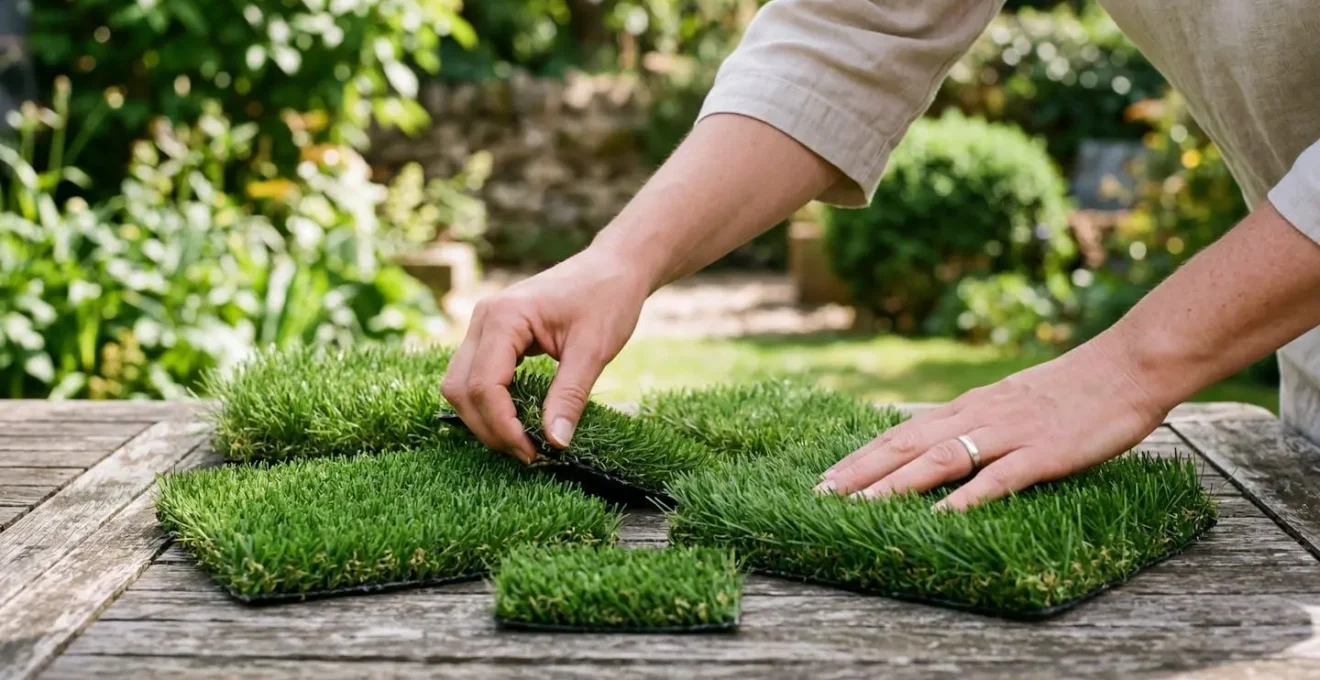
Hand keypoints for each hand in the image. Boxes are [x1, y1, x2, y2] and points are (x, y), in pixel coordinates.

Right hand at [440, 248, 648, 463]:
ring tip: (523, 440)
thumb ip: (570, 396)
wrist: (614, 267)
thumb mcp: (594, 351)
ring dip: (485, 418)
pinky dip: (490, 402)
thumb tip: (555, 442)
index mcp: (504, 317)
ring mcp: (484, 325)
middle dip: (489, 428)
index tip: (532, 452)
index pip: (483, 385)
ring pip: (460, 384)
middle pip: (460, 388)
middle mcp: (484, 318)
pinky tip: (519, 419)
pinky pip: (475, 375)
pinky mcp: (493, 334)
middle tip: (528, 453)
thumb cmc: (607, 298)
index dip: (502, 426)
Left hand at [815, 335, 1169, 509]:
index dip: (863, 457)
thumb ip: (978, 423)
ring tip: (859, 508)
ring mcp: (1008, 434)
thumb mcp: (1012, 402)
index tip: (828, 478)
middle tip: (822, 495)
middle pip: (906, 445)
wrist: (1127, 366)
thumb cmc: (1074, 390)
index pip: (902, 433)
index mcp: (969, 407)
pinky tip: (937, 516)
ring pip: (938, 460)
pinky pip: (996, 478)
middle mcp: (978, 416)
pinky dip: (964, 498)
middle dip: (861, 472)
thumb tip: (945, 445)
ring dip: (894, 485)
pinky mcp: (1041, 453)